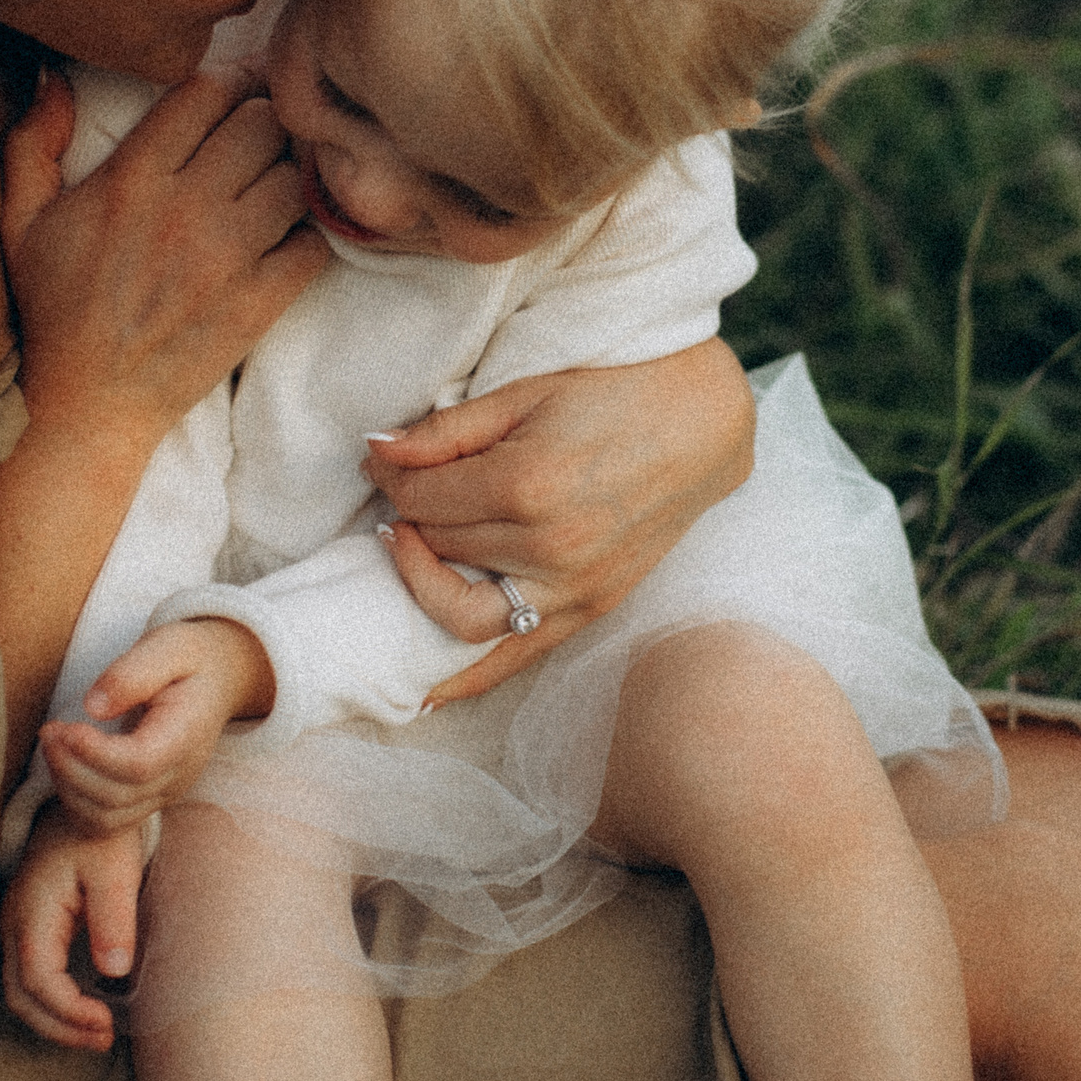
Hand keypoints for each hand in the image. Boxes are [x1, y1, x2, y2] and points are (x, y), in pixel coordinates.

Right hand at [0, 65, 328, 459]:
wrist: (87, 402)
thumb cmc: (54, 309)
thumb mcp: (21, 222)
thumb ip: (33, 142)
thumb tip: (51, 75)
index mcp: (130, 178)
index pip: (206, 92)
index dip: (230, 82)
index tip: (236, 94)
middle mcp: (184, 209)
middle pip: (261, 124)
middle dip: (264, 122)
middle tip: (261, 139)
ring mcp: (226, 257)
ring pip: (292, 178)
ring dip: (289, 177)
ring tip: (273, 188)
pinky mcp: (258, 303)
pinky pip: (313, 244)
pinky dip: (308, 237)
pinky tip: (285, 241)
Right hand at [0, 804, 146, 1051]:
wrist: (80, 806)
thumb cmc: (100, 836)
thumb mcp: (115, 871)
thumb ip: (113, 920)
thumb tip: (114, 972)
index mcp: (32, 911)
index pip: (38, 980)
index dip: (68, 1011)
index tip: (105, 1023)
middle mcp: (14, 924)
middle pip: (20, 996)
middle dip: (58, 1027)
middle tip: (101, 1039)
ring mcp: (16, 927)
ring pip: (19, 992)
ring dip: (53, 1020)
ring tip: (95, 1033)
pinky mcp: (27, 929)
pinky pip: (28, 978)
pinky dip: (50, 1004)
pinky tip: (83, 1010)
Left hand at [39, 620, 274, 832]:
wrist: (219, 680)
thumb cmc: (190, 659)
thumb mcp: (169, 646)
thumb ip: (132, 673)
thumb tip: (93, 707)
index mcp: (187, 735)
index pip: (138, 765)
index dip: (94, 754)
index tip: (63, 727)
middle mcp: (179, 774)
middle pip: (117, 797)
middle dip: (70, 768)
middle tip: (49, 731)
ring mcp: (165, 793)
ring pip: (107, 817)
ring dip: (68, 788)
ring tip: (53, 747)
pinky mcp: (150, 799)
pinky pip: (107, 823)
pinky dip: (76, 804)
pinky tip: (65, 768)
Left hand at [365, 340, 755, 702]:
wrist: (703, 423)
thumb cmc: (616, 392)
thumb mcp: (526, 392)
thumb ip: (447, 430)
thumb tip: (377, 453)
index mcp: (528, 483)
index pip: (422, 499)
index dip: (390, 475)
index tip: (383, 460)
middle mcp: (550, 547)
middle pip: (438, 547)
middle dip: (407, 518)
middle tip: (402, 488)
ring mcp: (575, 586)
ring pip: (462, 613)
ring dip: (423, 585)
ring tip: (408, 557)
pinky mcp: (593, 607)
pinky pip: (517, 656)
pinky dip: (467, 675)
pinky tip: (429, 688)